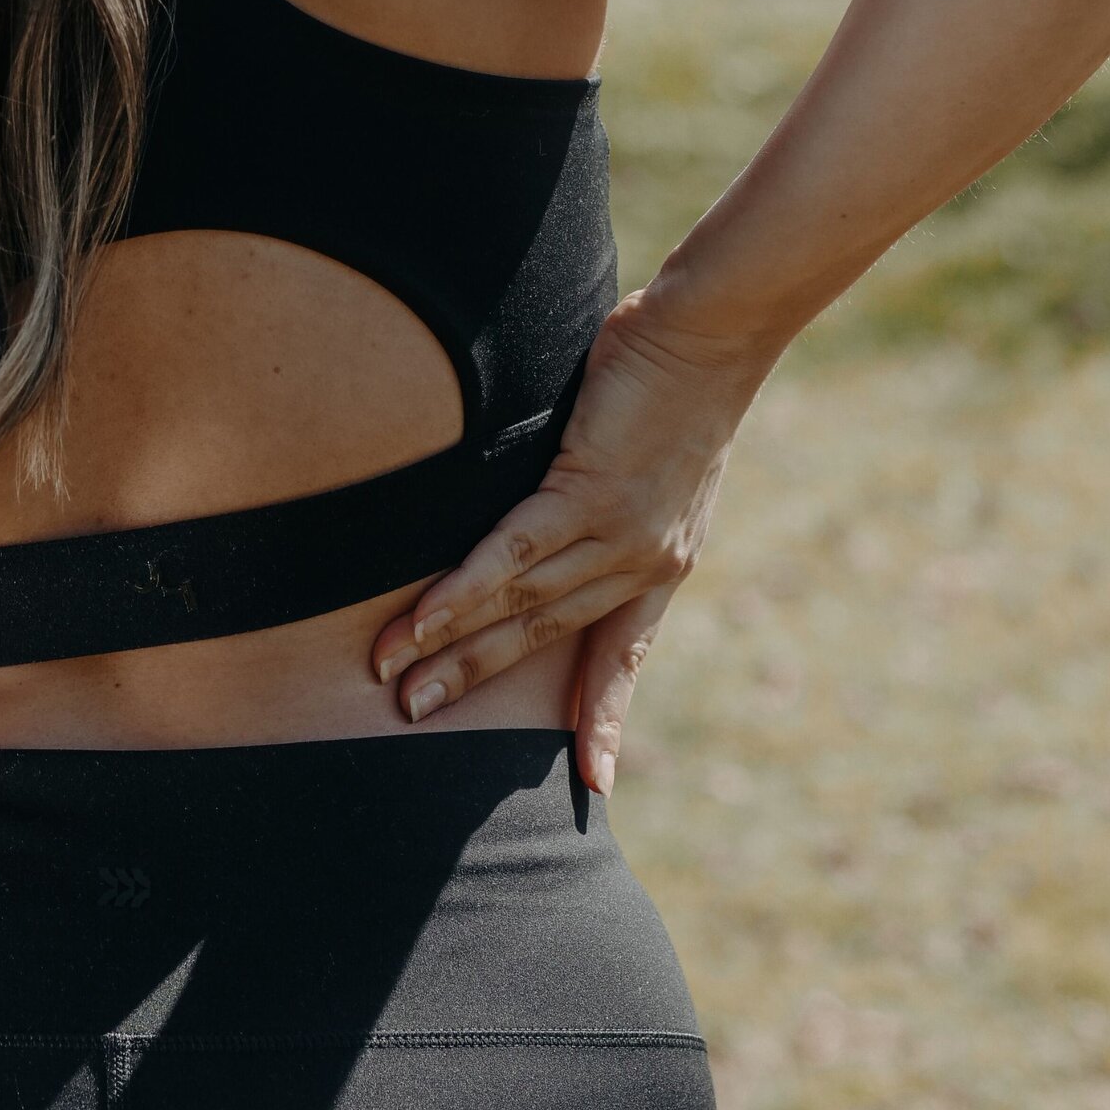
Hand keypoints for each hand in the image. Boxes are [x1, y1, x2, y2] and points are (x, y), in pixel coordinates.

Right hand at [368, 285, 779, 796]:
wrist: (713, 331)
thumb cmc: (673, 374)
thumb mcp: (652, 457)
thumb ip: (606, 494)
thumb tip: (560, 494)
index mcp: (664, 562)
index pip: (625, 654)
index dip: (603, 714)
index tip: (592, 778)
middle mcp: (643, 562)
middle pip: (545, 636)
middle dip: (476, 680)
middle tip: (415, 716)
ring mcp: (617, 532)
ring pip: (522, 604)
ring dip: (452, 643)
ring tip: (397, 675)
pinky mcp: (588, 491)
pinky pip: (515, 551)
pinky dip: (466, 589)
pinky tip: (426, 616)